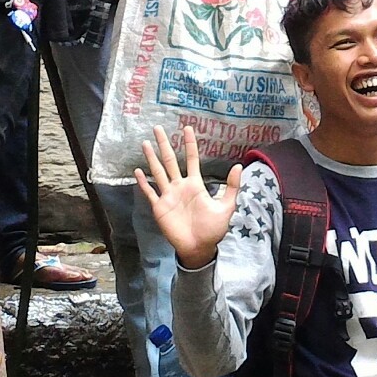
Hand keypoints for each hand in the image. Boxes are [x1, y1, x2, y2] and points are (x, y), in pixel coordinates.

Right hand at [136, 126, 242, 268]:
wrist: (199, 248)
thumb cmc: (213, 229)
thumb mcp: (226, 206)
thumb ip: (231, 187)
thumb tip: (239, 166)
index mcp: (195, 185)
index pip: (191, 159)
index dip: (190, 144)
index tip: (187, 128)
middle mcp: (180, 186)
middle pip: (170, 160)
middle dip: (165, 144)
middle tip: (158, 128)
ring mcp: (168, 196)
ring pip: (158, 172)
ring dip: (152, 158)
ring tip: (146, 143)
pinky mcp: (159, 207)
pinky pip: (150, 192)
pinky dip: (143, 182)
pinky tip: (138, 171)